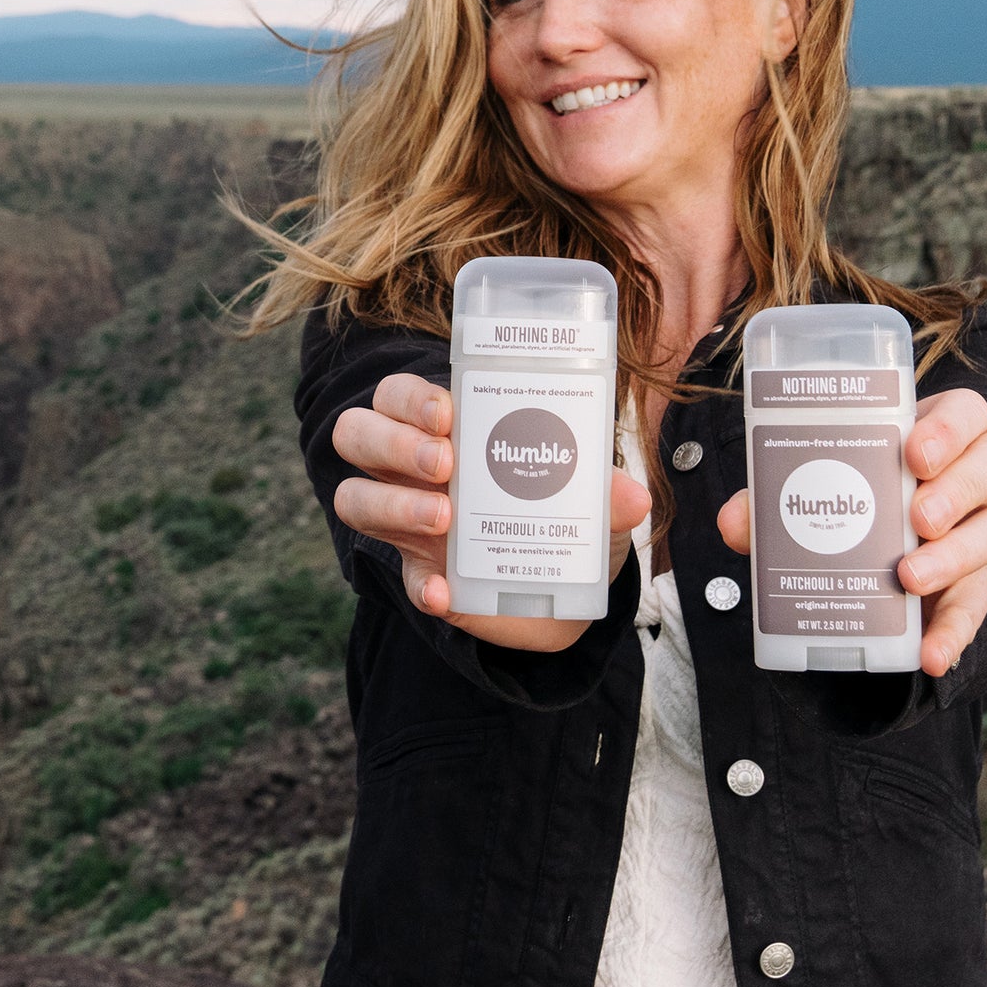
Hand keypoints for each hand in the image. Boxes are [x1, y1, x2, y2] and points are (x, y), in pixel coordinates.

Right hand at [330, 372, 648, 652]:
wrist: (566, 588)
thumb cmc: (565, 513)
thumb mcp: (590, 497)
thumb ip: (605, 491)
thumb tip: (632, 495)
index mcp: (445, 427)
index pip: (397, 395)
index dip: (409, 398)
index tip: (447, 413)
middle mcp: (411, 467)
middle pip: (357, 433)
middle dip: (392, 442)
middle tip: (445, 462)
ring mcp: (408, 522)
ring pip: (354, 498)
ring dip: (392, 503)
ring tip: (444, 516)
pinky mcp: (422, 575)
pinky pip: (402, 578)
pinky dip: (421, 585)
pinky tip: (445, 592)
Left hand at [718, 385, 986, 679]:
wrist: (851, 570)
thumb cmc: (832, 505)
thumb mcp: (799, 496)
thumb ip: (767, 503)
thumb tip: (734, 521)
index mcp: (930, 433)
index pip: (968, 411)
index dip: (952, 427)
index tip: (914, 453)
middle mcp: (967, 475)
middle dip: (966, 482)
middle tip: (918, 516)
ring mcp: (976, 529)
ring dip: (960, 552)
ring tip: (909, 576)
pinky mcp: (972, 585)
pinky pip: (980, 604)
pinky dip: (957, 632)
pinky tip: (931, 655)